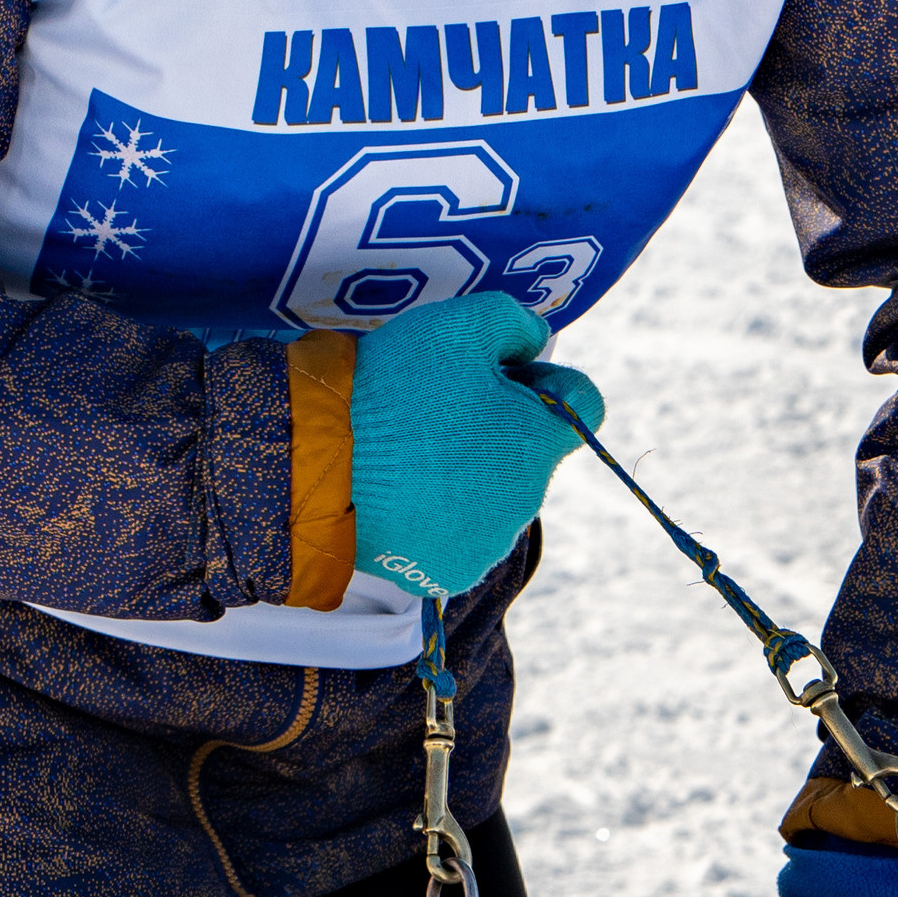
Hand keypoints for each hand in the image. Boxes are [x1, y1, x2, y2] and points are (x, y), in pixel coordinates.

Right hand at [349, 293, 603, 603]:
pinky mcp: (447, 573)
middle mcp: (527, 504)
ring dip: (466, 473)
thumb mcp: (460, 325)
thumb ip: (516, 323)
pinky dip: (435, 515)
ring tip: (408, 452)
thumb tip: (536, 343)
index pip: (582, 404)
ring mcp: (487, 545)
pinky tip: (397, 492)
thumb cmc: (395, 389)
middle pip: (530, 454)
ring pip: (492, 497)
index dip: (543, 379)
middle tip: (436, 410)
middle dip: (500, 428)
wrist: (316, 462)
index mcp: (542, 444)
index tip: (497, 373)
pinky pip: (455, 535)